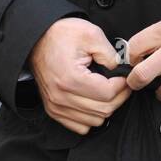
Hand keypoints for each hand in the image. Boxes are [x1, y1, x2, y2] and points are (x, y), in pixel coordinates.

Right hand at [28, 18, 131, 134]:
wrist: (36, 39)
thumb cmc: (61, 35)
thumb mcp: (90, 34)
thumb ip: (110, 54)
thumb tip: (119, 70)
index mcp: (71, 78)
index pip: (107, 94)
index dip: (122, 86)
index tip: (124, 77)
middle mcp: (61, 97)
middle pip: (103, 110)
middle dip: (119, 97)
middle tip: (121, 84)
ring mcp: (56, 106)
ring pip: (94, 121)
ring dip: (106, 108)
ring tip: (108, 91)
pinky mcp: (54, 110)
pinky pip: (81, 127)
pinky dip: (92, 117)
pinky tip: (93, 101)